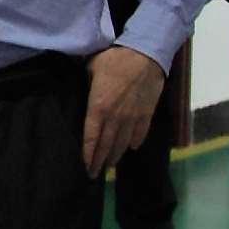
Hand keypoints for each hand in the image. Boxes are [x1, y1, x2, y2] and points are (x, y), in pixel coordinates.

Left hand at [82, 47, 164, 176]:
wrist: (145, 55)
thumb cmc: (115, 59)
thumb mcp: (92, 68)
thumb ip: (87, 82)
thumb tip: (81, 85)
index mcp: (98, 107)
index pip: (91, 137)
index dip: (88, 154)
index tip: (86, 167)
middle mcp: (114, 117)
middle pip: (106, 145)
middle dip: (99, 161)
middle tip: (94, 173)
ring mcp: (132, 117)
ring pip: (122, 143)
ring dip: (116, 155)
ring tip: (110, 164)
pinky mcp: (147, 114)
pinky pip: (140, 133)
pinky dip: (134, 142)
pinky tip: (131, 147)